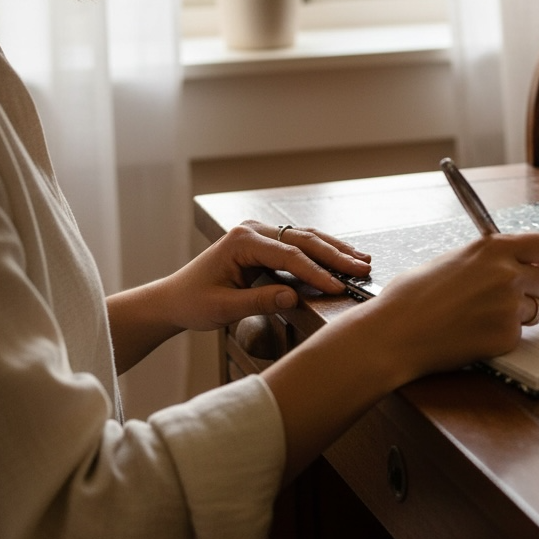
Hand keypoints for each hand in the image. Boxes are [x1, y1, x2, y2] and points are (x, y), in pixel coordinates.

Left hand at [156, 220, 372, 333]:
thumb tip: (294, 296)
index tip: (339, 287)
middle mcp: (253, 230)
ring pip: (306, 237)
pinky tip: (343, 257)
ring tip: (362, 260)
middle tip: (363, 268)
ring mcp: (261, 233)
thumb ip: (259, 301)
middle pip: (304, 240)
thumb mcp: (223, 308)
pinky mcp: (266, 242)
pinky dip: (323, 252)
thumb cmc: (193, 303)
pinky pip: (300, 244)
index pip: (289, 255)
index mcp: (242, 241)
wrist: (174, 298)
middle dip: (335, 255)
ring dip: (335, 249)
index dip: (316, 272)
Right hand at [261, 228, 538, 479]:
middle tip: (510, 298)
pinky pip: (518, 335)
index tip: (538, 266)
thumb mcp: (454, 259)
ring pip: (536, 310)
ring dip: (518, 315)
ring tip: (482, 316)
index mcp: (494, 248)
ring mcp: (509, 306)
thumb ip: (489, 259)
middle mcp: (508, 273)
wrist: (394, 332)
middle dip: (535, 291)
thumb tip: (513, 262)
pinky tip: (473, 334)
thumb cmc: (413, 295)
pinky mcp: (506, 337)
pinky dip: (501, 337)